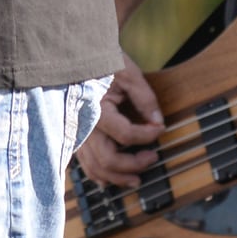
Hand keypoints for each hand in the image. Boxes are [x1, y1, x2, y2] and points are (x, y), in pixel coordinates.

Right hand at [77, 63, 163, 187]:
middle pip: (108, 159)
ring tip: (137, 179)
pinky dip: (99, 174)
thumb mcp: (128, 75)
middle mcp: (82, 126)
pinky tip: (113, 178)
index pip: (126, 134)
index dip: (147, 136)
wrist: (76, 58)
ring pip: (95, 168)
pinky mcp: (76, 138)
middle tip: (152, 158)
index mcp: (95, 109)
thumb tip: (158, 122)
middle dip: (133, 165)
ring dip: (118, 177)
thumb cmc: (101, 63)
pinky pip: (85, 164)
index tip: (160, 129)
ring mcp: (77, 134)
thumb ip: (145, 99)